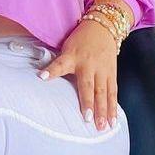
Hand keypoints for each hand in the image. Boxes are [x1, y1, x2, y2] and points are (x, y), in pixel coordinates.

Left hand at [37, 16, 118, 130]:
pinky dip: (113, 107)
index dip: (51, 71)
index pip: (60, 64)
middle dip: (88, 103)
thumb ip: (61, 63)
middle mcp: (88, 64)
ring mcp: (102, 70)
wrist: (102, 27)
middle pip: (88, 85)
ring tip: (102, 127)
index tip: (41, 77)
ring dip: (103, 110)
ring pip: (103, 92)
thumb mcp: (67, 47)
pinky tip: (112, 121)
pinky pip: (113, 92)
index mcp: (72, 56)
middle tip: (87, 119)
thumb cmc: (80, 40)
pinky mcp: (112, 74)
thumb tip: (44, 79)